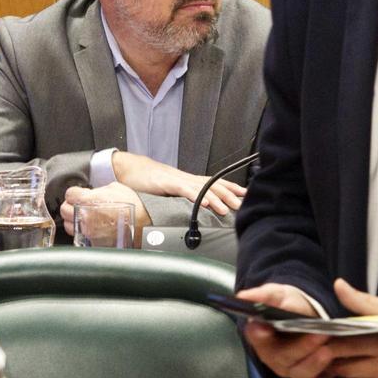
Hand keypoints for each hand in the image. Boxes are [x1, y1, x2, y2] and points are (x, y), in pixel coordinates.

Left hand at [60, 183, 151, 238]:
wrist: (145, 226)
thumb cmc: (134, 207)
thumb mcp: (115, 188)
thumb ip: (98, 190)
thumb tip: (92, 192)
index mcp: (87, 200)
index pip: (69, 194)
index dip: (75, 193)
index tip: (80, 194)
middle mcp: (84, 217)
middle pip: (64, 210)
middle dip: (71, 206)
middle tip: (80, 205)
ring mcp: (87, 232)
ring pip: (68, 226)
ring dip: (74, 220)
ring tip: (85, 217)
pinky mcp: (92, 243)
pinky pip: (79, 237)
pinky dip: (82, 232)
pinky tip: (92, 228)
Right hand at [111, 151, 244, 216]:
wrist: (132, 169)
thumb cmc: (150, 180)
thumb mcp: (170, 190)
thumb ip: (182, 197)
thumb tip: (194, 208)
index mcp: (189, 181)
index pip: (215, 182)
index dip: (231, 188)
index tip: (245, 194)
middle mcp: (187, 179)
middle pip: (213, 185)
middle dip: (230, 195)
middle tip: (242, 204)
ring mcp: (178, 180)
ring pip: (202, 188)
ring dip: (216, 199)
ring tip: (227, 209)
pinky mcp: (167, 183)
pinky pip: (184, 190)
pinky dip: (196, 197)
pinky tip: (204, 204)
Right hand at [236, 283, 345, 377]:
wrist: (313, 316)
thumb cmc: (291, 306)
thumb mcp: (280, 295)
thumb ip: (265, 296)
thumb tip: (243, 296)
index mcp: (262, 339)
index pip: (258, 338)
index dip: (260, 335)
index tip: (264, 328)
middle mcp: (276, 359)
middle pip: (284, 358)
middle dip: (301, 347)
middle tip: (317, 334)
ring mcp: (295, 371)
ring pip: (301, 373)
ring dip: (314, 364)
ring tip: (327, 352)